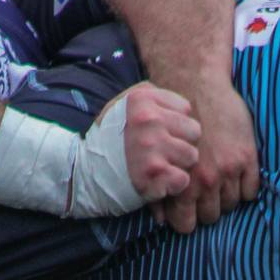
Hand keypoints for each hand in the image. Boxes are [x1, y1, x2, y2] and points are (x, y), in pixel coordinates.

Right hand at [118, 83, 199, 202]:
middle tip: (163, 152)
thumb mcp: (123, 104)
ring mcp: (151, 148)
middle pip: (194, 131)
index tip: (162, 133)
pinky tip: (159, 182)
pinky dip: (173, 185)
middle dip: (182, 143)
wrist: (85, 173)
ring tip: (160, 166)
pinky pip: (183, 179)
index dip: (176, 124)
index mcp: (142, 99)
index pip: (186, 109)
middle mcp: (148, 120)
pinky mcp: (154, 175)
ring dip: (179, 165)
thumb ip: (151, 94)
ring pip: (191, 156)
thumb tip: (180, 98)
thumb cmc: (109, 139)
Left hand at [155, 80, 259, 234]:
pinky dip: (245, 187)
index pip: (186, 225)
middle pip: (211, 217)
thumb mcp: (160, 157)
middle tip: (205, 192)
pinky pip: (251, 191)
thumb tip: (161, 221)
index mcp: (181, 183)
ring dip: (225, 196)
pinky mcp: (247, 158)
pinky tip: (236, 173)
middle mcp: (206, 180)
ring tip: (220, 180)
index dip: (187, 219)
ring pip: (231, 205)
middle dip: (207, 207)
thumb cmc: (172, 120)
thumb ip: (159, 189)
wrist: (196, 85)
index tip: (189, 210)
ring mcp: (229, 170)